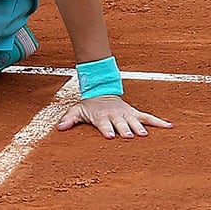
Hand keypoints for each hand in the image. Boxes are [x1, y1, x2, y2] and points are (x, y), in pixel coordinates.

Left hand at [57, 95, 172, 138]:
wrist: (101, 92)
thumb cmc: (89, 106)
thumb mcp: (77, 110)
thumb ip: (69, 119)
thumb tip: (59, 128)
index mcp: (101, 116)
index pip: (103, 123)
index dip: (106, 129)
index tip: (110, 136)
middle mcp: (115, 115)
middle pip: (120, 123)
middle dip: (124, 129)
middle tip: (128, 136)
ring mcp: (126, 114)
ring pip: (135, 121)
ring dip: (139, 127)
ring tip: (145, 135)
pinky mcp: (135, 113)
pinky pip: (148, 117)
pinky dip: (159, 122)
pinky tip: (169, 126)